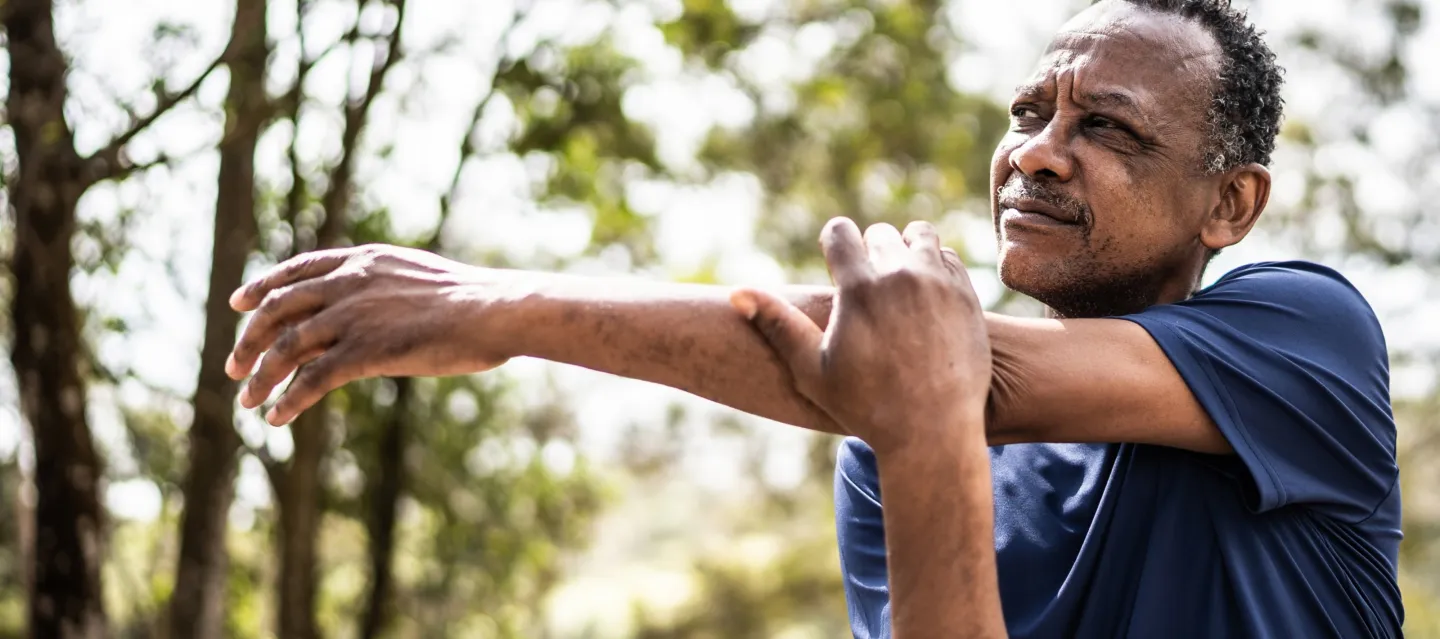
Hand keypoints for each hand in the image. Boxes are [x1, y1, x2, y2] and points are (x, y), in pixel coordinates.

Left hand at [226, 245, 515, 425]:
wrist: (492, 311)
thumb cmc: (471, 299)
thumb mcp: (417, 277)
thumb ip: (383, 285)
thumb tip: (372, 303)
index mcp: (363, 260)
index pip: (297, 270)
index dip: (262, 287)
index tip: (238, 304)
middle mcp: (348, 283)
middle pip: (278, 309)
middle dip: (250, 340)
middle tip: (233, 367)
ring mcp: (353, 317)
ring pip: (286, 347)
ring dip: (261, 377)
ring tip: (248, 401)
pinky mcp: (364, 351)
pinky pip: (311, 379)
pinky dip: (288, 400)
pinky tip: (276, 418)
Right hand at [731, 218, 990, 454]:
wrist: (933, 432)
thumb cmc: (865, 406)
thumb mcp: (811, 370)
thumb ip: (777, 325)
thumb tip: (738, 294)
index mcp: (860, 287)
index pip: (840, 231)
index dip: (832, 242)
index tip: (833, 260)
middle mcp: (902, 275)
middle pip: (880, 234)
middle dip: (868, 251)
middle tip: (865, 284)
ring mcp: (940, 283)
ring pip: (919, 236)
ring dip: (905, 249)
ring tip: (896, 280)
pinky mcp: (967, 295)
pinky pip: (947, 257)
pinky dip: (934, 265)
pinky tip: (924, 292)